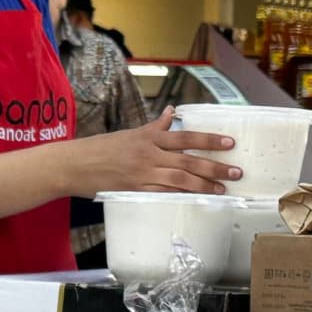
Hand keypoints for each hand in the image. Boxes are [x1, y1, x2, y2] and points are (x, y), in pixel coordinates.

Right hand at [80, 109, 241, 194]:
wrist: (74, 164)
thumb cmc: (100, 148)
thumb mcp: (130, 133)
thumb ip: (154, 126)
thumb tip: (172, 112)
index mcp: (148, 137)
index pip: (185, 136)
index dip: (209, 139)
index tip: (230, 143)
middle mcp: (149, 154)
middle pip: (188, 160)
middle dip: (215, 167)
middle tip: (236, 172)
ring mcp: (142, 173)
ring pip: (180, 179)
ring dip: (204, 185)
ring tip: (222, 189)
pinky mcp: (135, 189)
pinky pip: (163, 194)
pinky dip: (181, 196)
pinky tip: (196, 199)